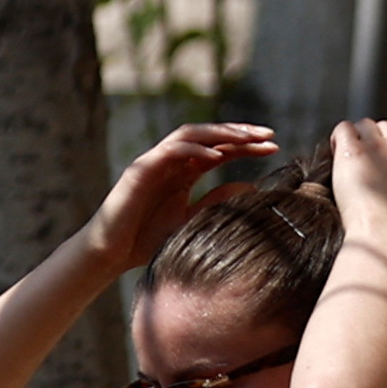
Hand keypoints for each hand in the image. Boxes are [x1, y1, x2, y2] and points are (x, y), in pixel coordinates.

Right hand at [89, 120, 274, 276]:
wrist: (111, 254)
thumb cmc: (147, 241)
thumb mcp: (192, 221)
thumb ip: (217, 203)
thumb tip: (251, 188)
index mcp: (184, 173)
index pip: (220, 149)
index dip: (247, 145)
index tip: (275, 147)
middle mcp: (171, 162)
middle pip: (210, 136)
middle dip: (240, 132)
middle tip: (269, 135)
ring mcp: (154, 163)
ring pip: (190, 134)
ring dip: (220, 133)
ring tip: (245, 138)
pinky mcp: (140, 170)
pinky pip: (170, 151)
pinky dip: (194, 149)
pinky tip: (216, 156)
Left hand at [330, 114, 386, 253]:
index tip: (381, 167)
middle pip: (385, 129)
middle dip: (374, 142)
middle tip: (362, 162)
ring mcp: (377, 147)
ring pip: (365, 126)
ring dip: (356, 138)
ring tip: (347, 158)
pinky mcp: (354, 151)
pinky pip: (343, 130)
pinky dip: (338, 138)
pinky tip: (335, 152)